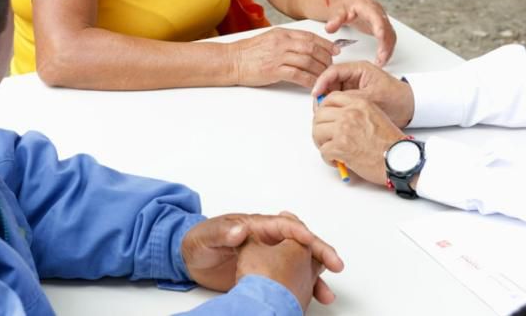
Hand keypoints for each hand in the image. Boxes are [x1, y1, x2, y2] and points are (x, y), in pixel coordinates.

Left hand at [182, 212, 342, 301]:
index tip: (314, 243)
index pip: (286, 226)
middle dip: (320, 252)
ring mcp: (270, 257)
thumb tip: (240, 229)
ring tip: (327, 293)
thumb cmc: (199, 240)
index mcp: (257, 225)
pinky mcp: (267, 274)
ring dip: (316, 277)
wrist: (189, 258)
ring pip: (300, 263)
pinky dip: (303, 289)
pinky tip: (313, 299)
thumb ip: (223, 231)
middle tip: (336, 264)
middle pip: (301, 243)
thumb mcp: (208, 235)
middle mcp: (269, 239)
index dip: (301, 233)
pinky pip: (290, 279)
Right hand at [230, 28, 339, 88]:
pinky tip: (314, 84)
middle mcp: (282, 42)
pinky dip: (309, 80)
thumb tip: (304, 47)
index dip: (325, 44)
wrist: (231, 60)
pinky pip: (298, 75)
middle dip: (326, 57)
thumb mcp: (269, 39)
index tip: (335, 50)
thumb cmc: (248, 52)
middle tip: (332, 65)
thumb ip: (286, 41)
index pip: (310, 37)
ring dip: (320, 70)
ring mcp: (278, 56)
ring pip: (308, 61)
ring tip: (326, 77)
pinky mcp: (274, 70)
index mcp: (282, 33)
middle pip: (312, 48)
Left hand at [311, 92, 405, 184]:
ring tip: (330, 149)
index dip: (323, 110)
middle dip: (319, 127)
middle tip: (324, 137)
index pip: (330, 98)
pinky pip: (323, 151)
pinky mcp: (340, 146)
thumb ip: (355, 111)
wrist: (399, 159)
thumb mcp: (374, 114)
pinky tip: (337, 160)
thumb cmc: (389, 141)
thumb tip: (334, 118)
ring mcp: (344, 129)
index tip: (325, 119)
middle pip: (319, 115)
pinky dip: (327, 158)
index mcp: (359, 102)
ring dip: (321, 142)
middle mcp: (350, 112)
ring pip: (317, 131)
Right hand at [312, 60, 413, 126]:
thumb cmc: (397, 99)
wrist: (411, 109)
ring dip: (328, 103)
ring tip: (323, 115)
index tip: (316, 93)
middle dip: (323, 94)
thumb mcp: (372, 98)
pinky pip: (340, 102)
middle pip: (330, 82)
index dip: (322, 81)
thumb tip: (332, 104)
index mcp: (359, 69)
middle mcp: (354, 76)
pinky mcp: (355, 98)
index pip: (334, 71)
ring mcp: (354, 87)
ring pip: (333, 93)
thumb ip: (351, 99)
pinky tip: (332, 118)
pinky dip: (335, 109)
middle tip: (317, 108)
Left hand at [324, 0, 395, 64]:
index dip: (381, 28)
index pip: (377, 18)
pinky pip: (389, 39)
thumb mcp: (338, 10)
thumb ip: (335, 19)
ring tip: (381, 63)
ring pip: (391, 35)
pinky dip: (388, 49)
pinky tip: (382, 58)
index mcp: (368, 7)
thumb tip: (329, 28)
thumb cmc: (345, 5)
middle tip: (380, 60)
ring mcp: (382, 20)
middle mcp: (378, 13)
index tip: (380, 38)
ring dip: (388, 49)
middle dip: (386, 45)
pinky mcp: (383, 27)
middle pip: (387, 29)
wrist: (348, 0)